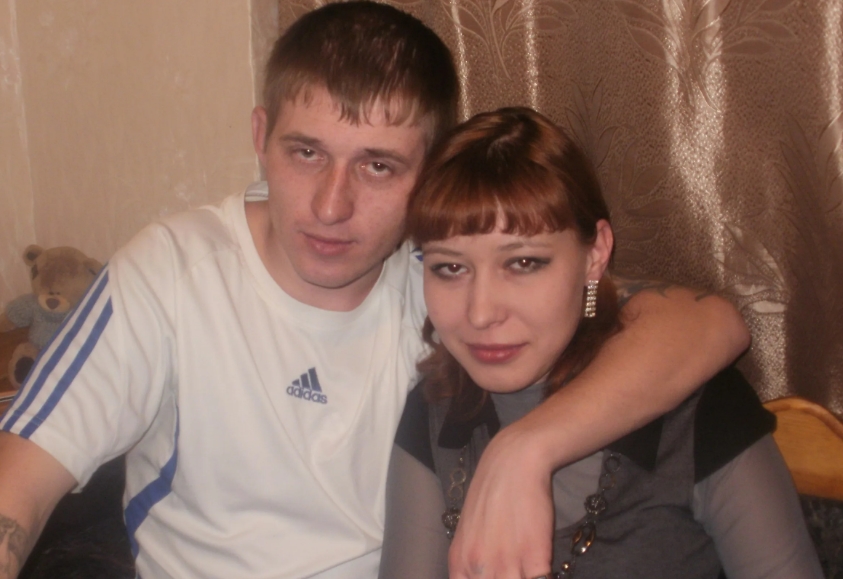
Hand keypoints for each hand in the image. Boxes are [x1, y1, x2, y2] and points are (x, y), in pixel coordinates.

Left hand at [448, 422, 553, 578]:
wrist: (513, 462)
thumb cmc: (491, 493)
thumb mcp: (468, 531)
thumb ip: (472, 562)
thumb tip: (479, 576)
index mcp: (459, 562)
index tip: (496, 575)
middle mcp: (478, 567)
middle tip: (514, 570)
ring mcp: (506, 563)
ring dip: (522, 578)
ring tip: (526, 567)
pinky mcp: (535, 556)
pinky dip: (544, 576)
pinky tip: (543, 567)